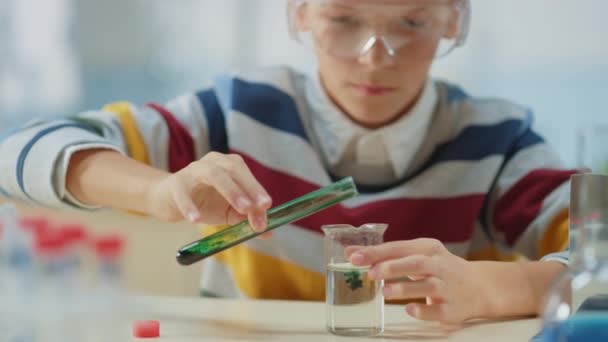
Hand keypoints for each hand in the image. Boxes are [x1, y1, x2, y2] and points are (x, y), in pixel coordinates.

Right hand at [145, 152, 271, 232]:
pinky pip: (183, 193)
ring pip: (214, 175)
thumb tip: (268, 232)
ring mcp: (193, 170)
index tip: (267, 206)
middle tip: (259, 207)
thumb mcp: (229, 212)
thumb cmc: (204, 202)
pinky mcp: (176, 184)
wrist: (170, 200)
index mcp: (229, 165)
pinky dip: (189, 205)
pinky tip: (195, 219)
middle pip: (233, 169)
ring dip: (230, 191)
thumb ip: (247, 219)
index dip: (257, 190)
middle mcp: (213, 163)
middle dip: (248, 188)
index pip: (246, 174)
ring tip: (241, 209)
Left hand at [347, 238, 485, 323]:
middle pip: (416, 263)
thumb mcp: (418, 255)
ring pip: (427, 285)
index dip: (376, 252)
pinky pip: (438, 309)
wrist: (479, 286)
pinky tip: (409, 309)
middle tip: (371, 273)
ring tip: (384, 292)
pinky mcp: (454, 308)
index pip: (399, 247)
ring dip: (405, 288)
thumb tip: (352, 255)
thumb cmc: (438, 268)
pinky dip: (424, 310)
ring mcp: (448, 287)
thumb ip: (388, 256)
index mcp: (428, 249)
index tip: (354, 257)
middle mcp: (439, 265)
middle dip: (392, 267)